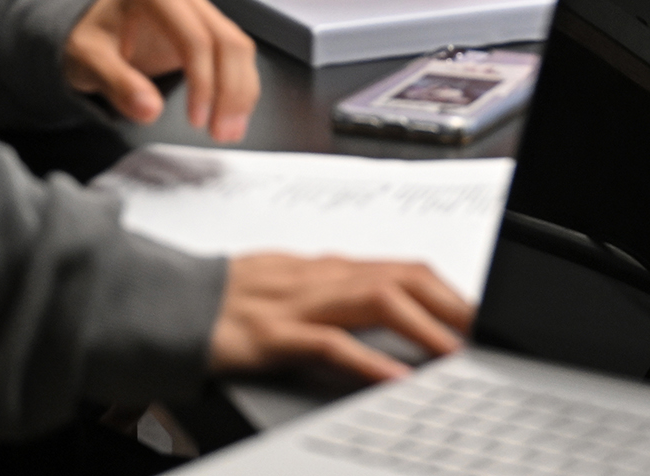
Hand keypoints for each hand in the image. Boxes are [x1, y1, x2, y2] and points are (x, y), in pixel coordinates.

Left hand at [61, 0, 258, 142]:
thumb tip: (149, 110)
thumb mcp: (87, 60)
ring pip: (238, 47)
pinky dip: (238, 84)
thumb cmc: (90, 36)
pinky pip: (234, 52)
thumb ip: (117, 83)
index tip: (197, 119)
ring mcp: (199, 6)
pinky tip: (233, 111)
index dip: (204, 82)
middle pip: (227, 41)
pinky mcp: (207, 25)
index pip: (196, 39)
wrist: (92, 22)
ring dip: (241, 91)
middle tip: (222, 132)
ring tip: (230, 130)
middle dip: (230, 91)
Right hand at [208, 253, 472, 380]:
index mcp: (328, 268)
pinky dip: (368, 362)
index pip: (404, 269)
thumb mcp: (291, 291)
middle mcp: (321, 277)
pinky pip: (331, 344)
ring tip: (456, 354)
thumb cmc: (228, 301)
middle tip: (485, 334)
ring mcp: (297, 302)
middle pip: (402, 278)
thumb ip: (334, 298)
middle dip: (450, 305)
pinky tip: (395, 380)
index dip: (448, 290)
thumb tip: (385, 308)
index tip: (480, 315)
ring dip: (424, 328)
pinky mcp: (272, 333)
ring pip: (376, 301)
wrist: (164, 304)